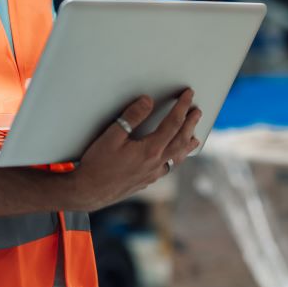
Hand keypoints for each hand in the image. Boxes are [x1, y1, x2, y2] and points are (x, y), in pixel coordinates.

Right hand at [65, 90, 201, 211]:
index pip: (173, 123)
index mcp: (150, 150)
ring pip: (177, 158)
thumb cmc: (97, 164)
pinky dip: (175, 159)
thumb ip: (131, 117)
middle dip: (190, 124)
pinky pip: (168, 168)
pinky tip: (173, 158)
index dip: (182, 107)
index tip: (188, 95)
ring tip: (195, 137)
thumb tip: (147, 101)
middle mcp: (156, 163)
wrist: (89, 191)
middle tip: (197, 111)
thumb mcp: (112, 135)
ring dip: (187, 144)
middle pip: (180, 140)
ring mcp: (152, 174)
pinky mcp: (146, 181)